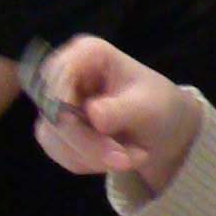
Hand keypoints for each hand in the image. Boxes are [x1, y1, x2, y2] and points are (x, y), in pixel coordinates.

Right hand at [32, 36, 202, 194]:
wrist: (162, 130)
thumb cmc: (158, 106)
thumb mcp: (148, 107)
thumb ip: (119, 110)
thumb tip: (93, 114)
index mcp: (88, 53)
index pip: (57, 72)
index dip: (65, 100)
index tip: (97, 127)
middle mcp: (66, 74)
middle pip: (53, 111)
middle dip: (88, 142)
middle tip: (124, 159)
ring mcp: (57, 104)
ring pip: (54, 138)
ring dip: (93, 156)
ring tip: (130, 156)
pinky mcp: (56, 131)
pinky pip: (61, 154)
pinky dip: (90, 162)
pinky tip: (115, 156)